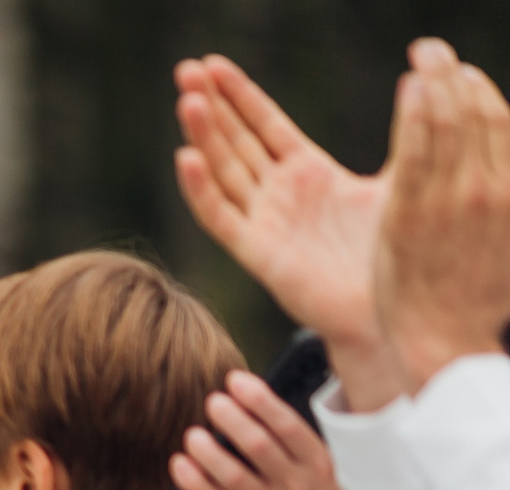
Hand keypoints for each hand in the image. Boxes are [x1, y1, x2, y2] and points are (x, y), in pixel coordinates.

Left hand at [167, 369, 360, 489]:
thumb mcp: (329, 473)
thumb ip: (300, 445)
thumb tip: (260, 406)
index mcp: (319, 465)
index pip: (288, 426)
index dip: (260, 401)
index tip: (237, 381)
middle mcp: (296, 486)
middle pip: (259, 447)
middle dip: (234, 420)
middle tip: (213, 401)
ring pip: (234, 476)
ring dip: (209, 453)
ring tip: (192, 434)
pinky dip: (195, 483)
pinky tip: (181, 464)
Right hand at [174, 55, 403, 403]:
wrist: (385, 312)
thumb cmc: (394, 255)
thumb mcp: (404, 179)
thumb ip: (409, 131)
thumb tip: (417, 78)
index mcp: (309, 174)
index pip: (265, 125)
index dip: (240, 95)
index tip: (212, 65)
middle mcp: (279, 196)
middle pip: (235, 141)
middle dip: (211, 105)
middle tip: (185, 71)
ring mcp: (264, 223)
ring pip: (224, 171)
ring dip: (203, 136)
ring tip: (187, 100)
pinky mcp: (256, 253)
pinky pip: (221, 218)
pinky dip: (201, 190)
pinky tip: (186, 158)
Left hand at [377, 40, 509, 391]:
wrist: (443, 342)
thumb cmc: (471, 296)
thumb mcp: (500, 239)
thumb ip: (499, 195)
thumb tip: (496, 165)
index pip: (499, 124)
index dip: (480, 92)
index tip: (461, 73)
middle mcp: (490, 190)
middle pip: (474, 114)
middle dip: (454, 74)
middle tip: (433, 51)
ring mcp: (451, 201)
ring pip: (447, 123)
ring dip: (435, 81)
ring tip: (422, 58)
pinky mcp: (411, 215)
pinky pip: (415, 151)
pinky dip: (415, 113)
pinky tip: (409, 88)